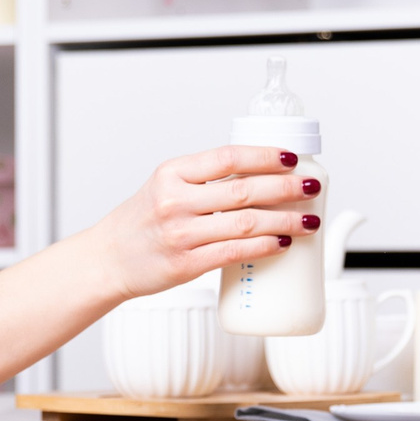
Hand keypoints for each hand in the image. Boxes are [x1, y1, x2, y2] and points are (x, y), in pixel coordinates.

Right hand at [91, 146, 321, 303]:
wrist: (108, 259)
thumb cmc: (143, 221)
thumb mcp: (165, 187)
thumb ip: (204, 180)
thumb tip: (260, 176)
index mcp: (172, 173)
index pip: (228, 157)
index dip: (265, 155)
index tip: (292, 158)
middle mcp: (175, 201)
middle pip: (244, 190)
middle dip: (286, 188)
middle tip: (311, 188)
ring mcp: (180, 234)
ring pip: (245, 223)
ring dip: (284, 221)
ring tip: (308, 220)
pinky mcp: (186, 264)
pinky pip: (234, 252)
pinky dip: (263, 246)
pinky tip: (282, 243)